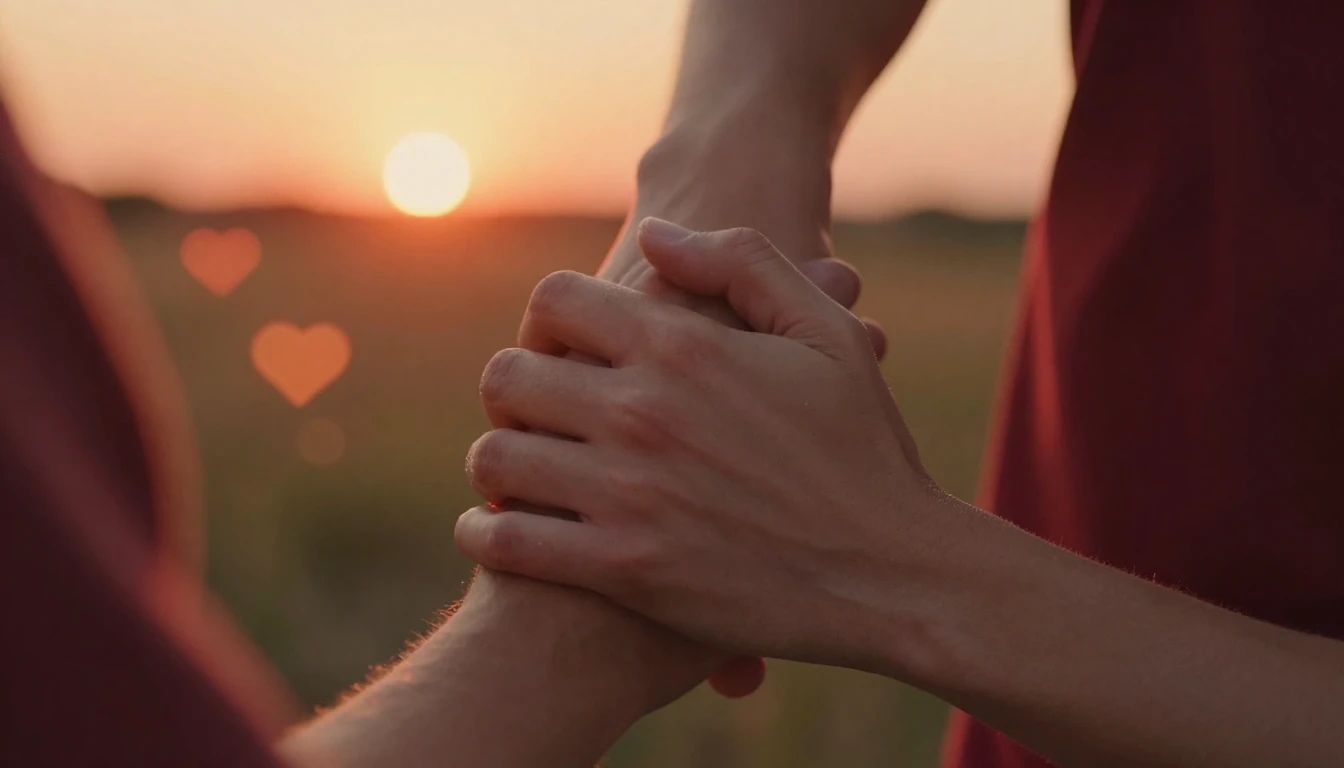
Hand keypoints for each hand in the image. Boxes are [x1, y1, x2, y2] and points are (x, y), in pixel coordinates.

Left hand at [456, 219, 943, 672]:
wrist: (893, 573)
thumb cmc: (864, 448)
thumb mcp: (823, 331)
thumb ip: (740, 262)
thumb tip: (654, 235)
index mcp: (684, 345)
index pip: (554, 301)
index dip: (546, 319)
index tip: (559, 349)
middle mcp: (643, 411)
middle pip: (508, 375)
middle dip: (511, 389)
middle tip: (531, 413)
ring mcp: (629, 493)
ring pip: (496, 457)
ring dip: (494, 460)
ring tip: (512, 471)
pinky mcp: (625, 569)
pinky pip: (512, 542)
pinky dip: (485, 533)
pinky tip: (492, 530)